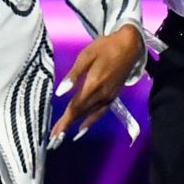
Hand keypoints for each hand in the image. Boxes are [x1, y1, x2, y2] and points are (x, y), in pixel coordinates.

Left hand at [50, 24, 144, 142]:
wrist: (130, 45)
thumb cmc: (105, 47)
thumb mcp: (86, 56)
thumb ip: (73, 75)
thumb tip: (60, 92)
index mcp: (93, 85)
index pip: (75, 108)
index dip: (64, 122)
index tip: (54, 133)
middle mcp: (101, 95)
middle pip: (80, 114)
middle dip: (66, 126)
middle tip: (53, 139)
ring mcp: (109, 97)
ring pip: (89, 115)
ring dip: (76, 126)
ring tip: (63, 135)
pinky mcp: (113, 96)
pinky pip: (100, 112)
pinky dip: (91, 122)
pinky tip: (83, 128)